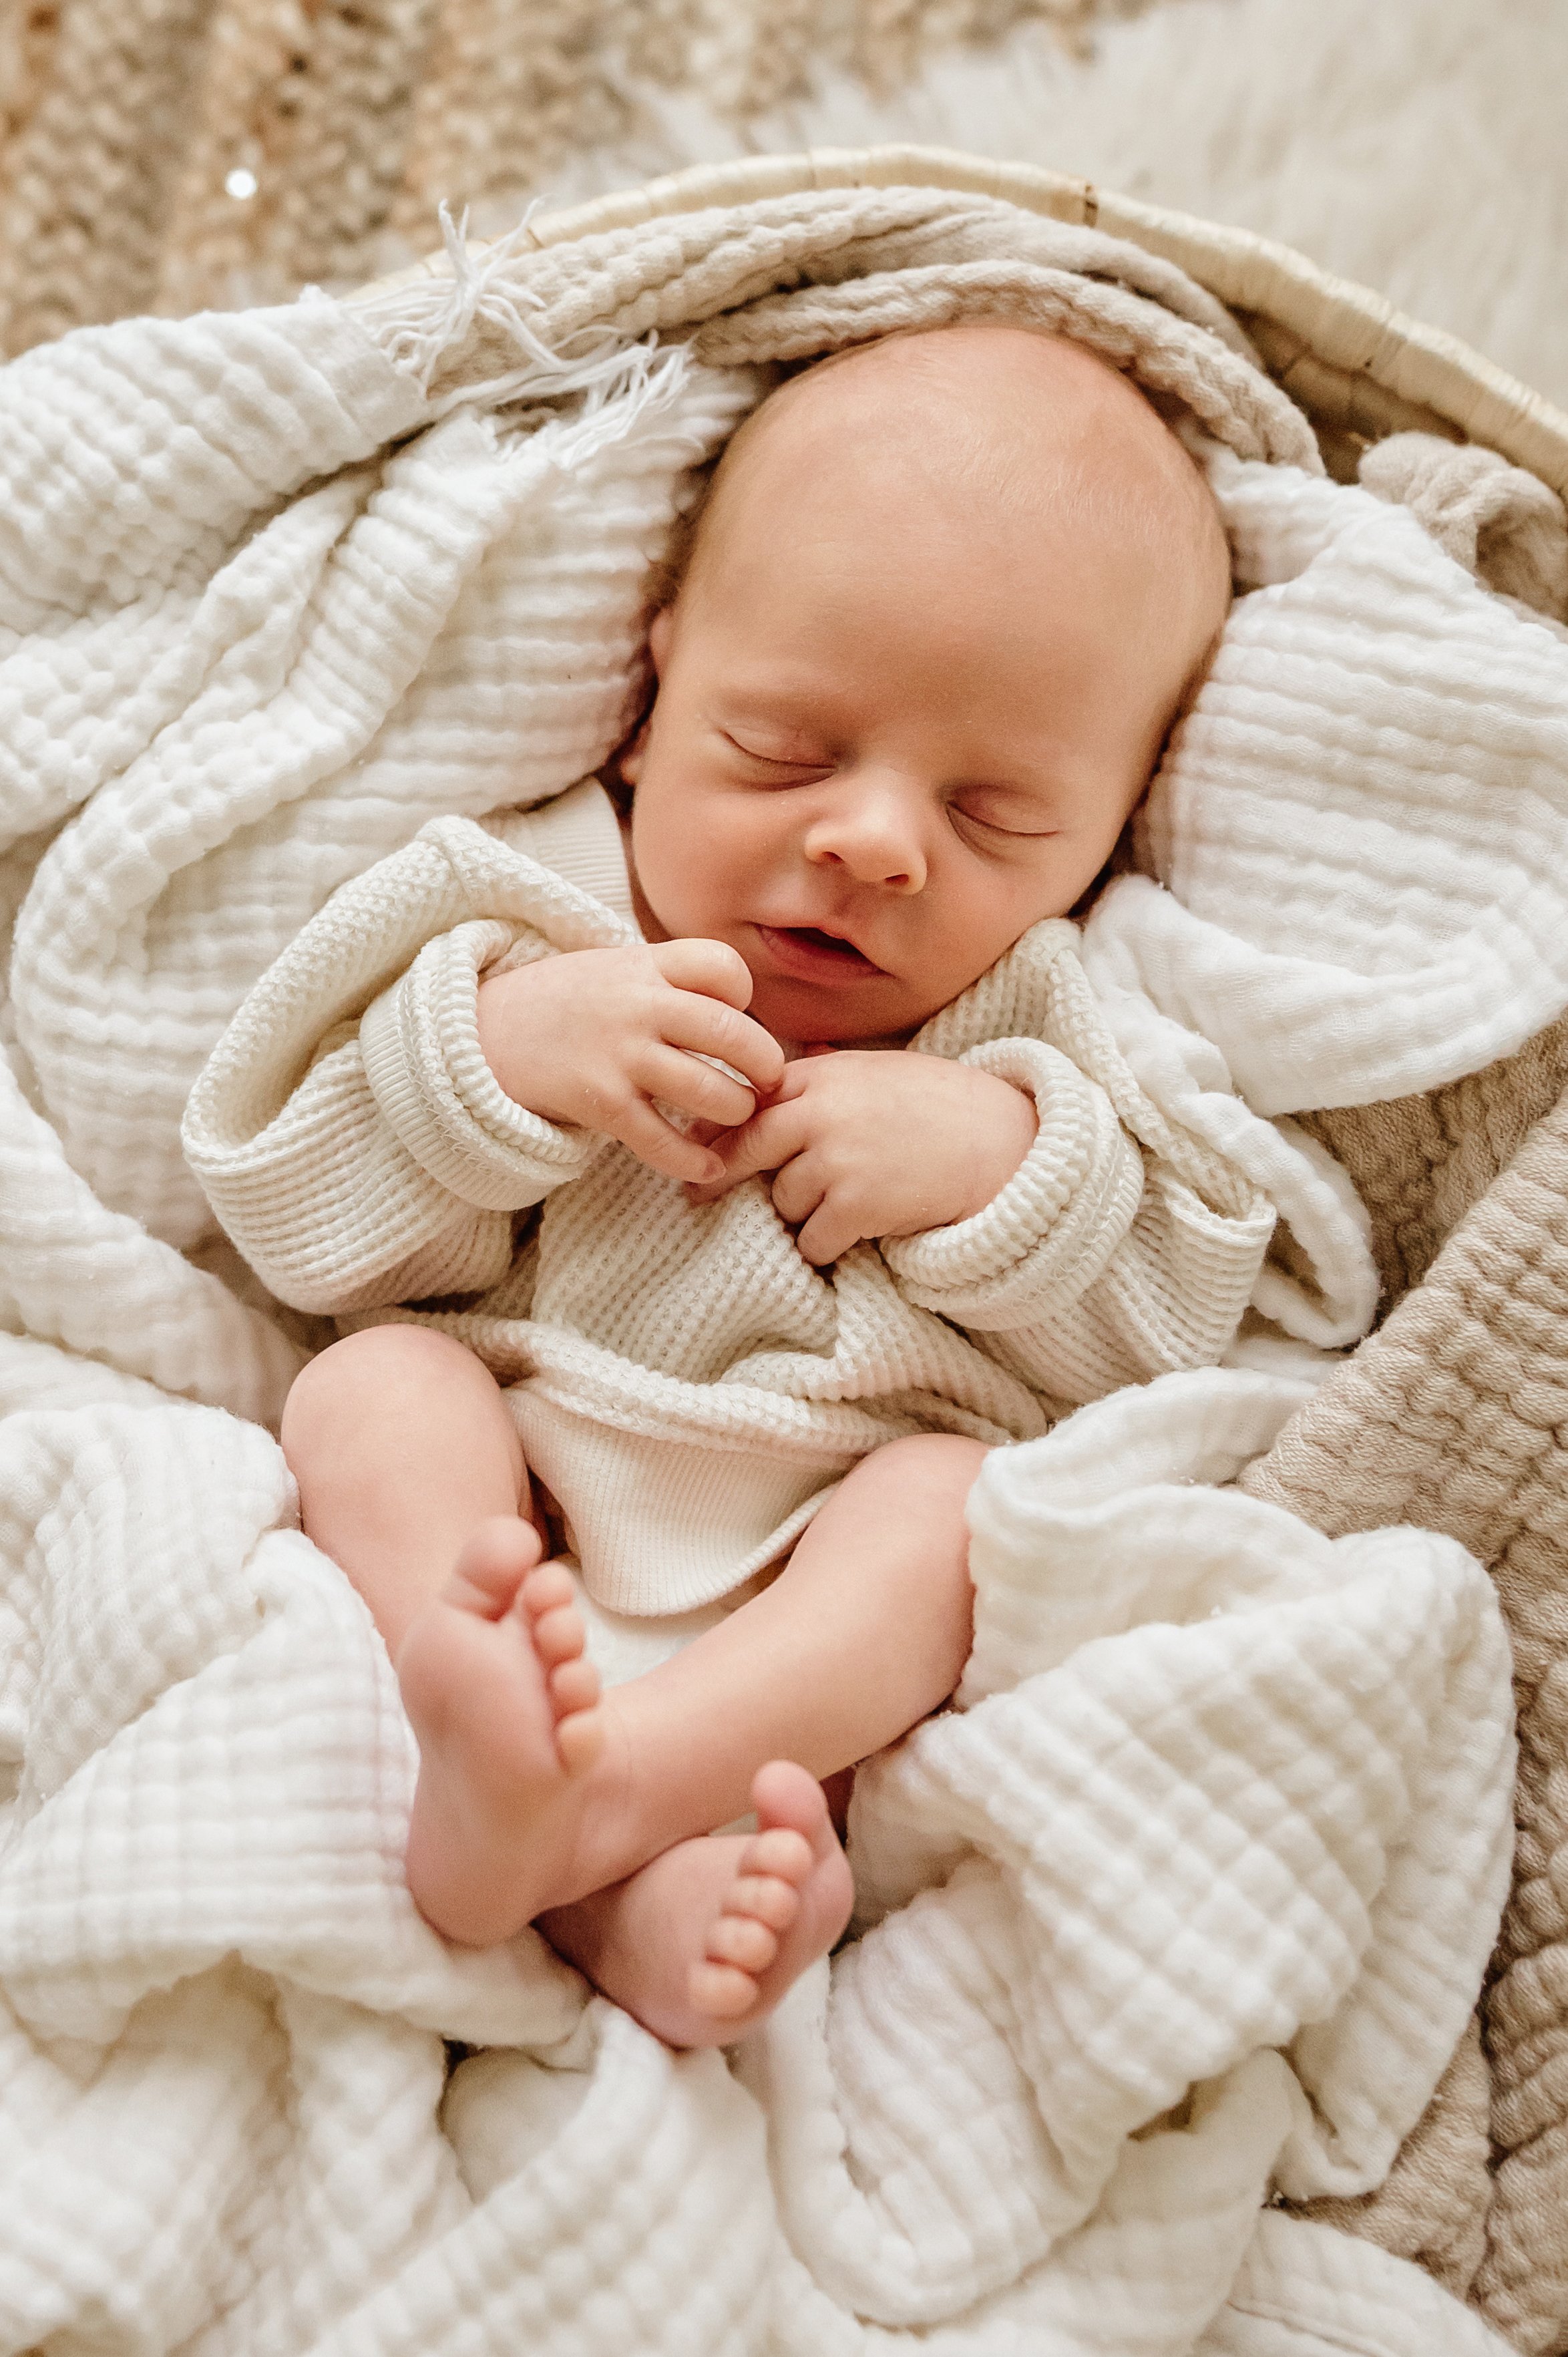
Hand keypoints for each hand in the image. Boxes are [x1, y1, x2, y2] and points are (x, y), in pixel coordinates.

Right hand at [476, 940, 785, 1183]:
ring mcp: (619, 1055)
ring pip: (711, 1091)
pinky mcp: (600, 1103)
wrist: (478, 1035)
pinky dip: (693, 1160)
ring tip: (733, 1115)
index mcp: (645, 965)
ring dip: (736, 1111)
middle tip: (769, 1082)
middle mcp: (638, 1006)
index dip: (742, 996)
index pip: (725, 968)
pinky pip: (662, 1141)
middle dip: (766, 1066)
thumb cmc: (561, 1005)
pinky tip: (706, 1167)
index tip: (733, 1015)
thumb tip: (738, 1012)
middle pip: (734, 1034)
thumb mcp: (613, 969)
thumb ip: (669, 981)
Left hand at [687, 1051, 1037, 1263]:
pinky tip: (851, 1235)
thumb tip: (798, 1054)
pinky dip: (825, 1246)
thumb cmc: (944, 1106)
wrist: (1001, 1142)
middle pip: (747, 1147)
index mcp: (825, 1075)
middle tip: (696, 1192)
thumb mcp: (882, 1070)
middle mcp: (822, 1112)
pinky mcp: (855, 1205)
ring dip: (800, 1213)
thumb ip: (832, 1070)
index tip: (698, 1146)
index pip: (750, 1099)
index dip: (718, 1126)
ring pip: (782, 1201)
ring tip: (840, 1205)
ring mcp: (836, 1159)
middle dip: (720, 1174)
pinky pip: (811, 1240)